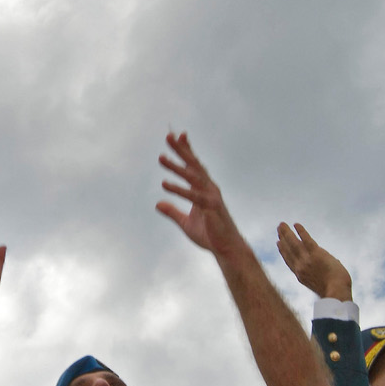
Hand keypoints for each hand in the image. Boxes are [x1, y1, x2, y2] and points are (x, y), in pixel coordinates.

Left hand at [156, 133, 246, 259]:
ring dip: (176, 166)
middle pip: (194, 165)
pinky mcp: (211, 207)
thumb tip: (158, 204)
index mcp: (204, 189)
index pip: (194, 166)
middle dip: (181, 150)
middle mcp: (209, 188)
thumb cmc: (210, 235)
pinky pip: (193, 196)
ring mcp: (211, 197)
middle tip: (168, 136)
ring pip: (192, 177)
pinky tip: (164, 184)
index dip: (186, 151)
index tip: (177, 136)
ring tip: (161, 158)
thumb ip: (173, 212)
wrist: (226, 249)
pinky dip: (179, 189)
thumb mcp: (185, 223)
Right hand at [276, 223, 352, 300]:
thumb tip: (329, 268)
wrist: (336, 292)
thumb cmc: (334, 292)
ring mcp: (307, 260)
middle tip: (278, 230)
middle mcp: (300, 267)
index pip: (289, 260)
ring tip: (281, 224)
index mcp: (301, 276)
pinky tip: (296, 224)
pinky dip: (300, 232)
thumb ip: (321, 275)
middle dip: (282, 239)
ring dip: (287, 233)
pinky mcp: (316, 254)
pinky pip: (306, 240)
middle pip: (288, 250)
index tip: (278, 243)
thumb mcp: (322, 284)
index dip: (283, 251)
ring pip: (294, 244)